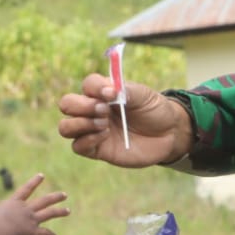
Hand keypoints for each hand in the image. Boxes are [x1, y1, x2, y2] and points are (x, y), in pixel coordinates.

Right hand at [0, 173, 68, 234]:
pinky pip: (44, 233)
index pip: (25, 190)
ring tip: (68, 210)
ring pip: (49, 213)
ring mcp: (30, 219)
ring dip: (60, 211)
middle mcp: (25, 209)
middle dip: (54, 197)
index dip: (34, 182)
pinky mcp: (33, 231)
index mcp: (13, 203)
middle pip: (43, 200)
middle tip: (64, 194)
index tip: (42, 176)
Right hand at [58, 73, 193, 167]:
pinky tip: (105, 136)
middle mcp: (93, 110)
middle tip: (104, 110)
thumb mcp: (144, 95)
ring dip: (80, 124)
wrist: (168, 134)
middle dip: (81, 106)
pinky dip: (87, 140)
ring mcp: (93, 130)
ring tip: (104, 124)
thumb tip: (109, 91)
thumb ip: (126, 90)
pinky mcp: (97, 149)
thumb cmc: (155, 111)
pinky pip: (77, 146)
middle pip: (67, 104)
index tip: (111, 94)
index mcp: (103, 93)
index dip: (95, 88)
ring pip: (65, 127)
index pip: (87, 85)